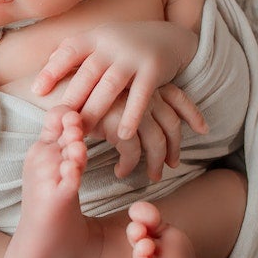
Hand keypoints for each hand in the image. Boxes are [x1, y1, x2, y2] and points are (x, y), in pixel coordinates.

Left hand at [33, 21, 206, 140]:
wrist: (170, 37)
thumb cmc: (126, 46)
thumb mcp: (102, 41)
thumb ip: (76, 52)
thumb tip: (45, 64)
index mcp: (96, 37)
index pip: (70, 50)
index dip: (52, 69)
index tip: (36, 90)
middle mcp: (113, 44)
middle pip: (88, 72)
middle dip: (73, 97)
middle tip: (60, 121)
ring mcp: (134, 56)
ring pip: (110, 85)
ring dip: (96, 110)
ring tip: (84, 132)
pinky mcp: (154, 69)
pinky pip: (141, 95)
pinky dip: (131, 115)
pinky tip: (122, 135)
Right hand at [83, 88, 200, 182]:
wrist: (54, 84)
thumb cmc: (78, 86)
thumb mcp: (108, 85)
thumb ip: (127, 95)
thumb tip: (141, 112)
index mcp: (145, 81)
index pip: (178, 97)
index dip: (192, 114)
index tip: (203, 129)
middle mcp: (144, 94)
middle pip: (172, 125)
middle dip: (175, 148)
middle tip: (173, 164)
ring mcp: (133, 109)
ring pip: (157, 143)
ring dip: (155, 163)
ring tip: (152, 176)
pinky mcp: (118, 125)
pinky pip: (132, 152)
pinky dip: (129, 165)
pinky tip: (122, 172)